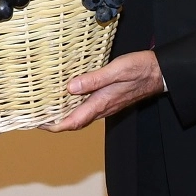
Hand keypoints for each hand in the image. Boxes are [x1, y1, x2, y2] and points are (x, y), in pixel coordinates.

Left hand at [41, 51, 163, 131]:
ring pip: (80, 115)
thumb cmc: (139, 70)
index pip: (73, 121)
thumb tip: (70, 87)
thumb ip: (93, 79)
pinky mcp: (108, 98)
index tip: (39, 124)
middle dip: (55, 121)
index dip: (55, 125)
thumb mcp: (115, 71)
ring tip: (47, 107)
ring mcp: (106, 104)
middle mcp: (102, 108)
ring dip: (63, 114)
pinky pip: (87, 107)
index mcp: (101, 103)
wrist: (159, 72)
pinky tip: (68, 95)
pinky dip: (74, 105)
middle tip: (37, 116)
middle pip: (74, 121)